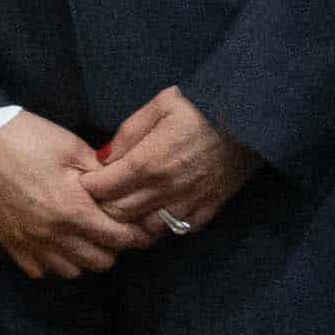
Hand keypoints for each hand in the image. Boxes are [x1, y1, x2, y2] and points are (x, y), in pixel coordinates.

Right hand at [0, 113, 147, 280]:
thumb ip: (102, 174)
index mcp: (72, 209)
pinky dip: (54, 262)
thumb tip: (121, 190)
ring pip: (72, 271)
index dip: (136, 235)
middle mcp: (52, 234)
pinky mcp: (10, 244)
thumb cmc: (26, 138)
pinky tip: (56, 242)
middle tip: (111, 227)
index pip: (119, 239)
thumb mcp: (72, 147)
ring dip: (84, 257)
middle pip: (100, 262)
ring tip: (84, 235)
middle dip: (113, 247)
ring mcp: (29, 243)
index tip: (140, 227)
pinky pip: (41, 271)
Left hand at [78, 86, 255, 239]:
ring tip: (124, 211)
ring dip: (131, 223)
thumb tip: (103, 158)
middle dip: (102, 208)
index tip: (83, 182)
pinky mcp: (210, 208)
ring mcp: (190, 202)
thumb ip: (127, 134)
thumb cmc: (201, 105)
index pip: (104, 188)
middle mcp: (167, 188)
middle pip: (120, 213)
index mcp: (149, 162)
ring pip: (147, 229)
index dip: (88, 187)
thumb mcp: (158, 106)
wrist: (251, 115)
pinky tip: (155, 215)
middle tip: (98, 199)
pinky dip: (162, 226)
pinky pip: (178, 229)